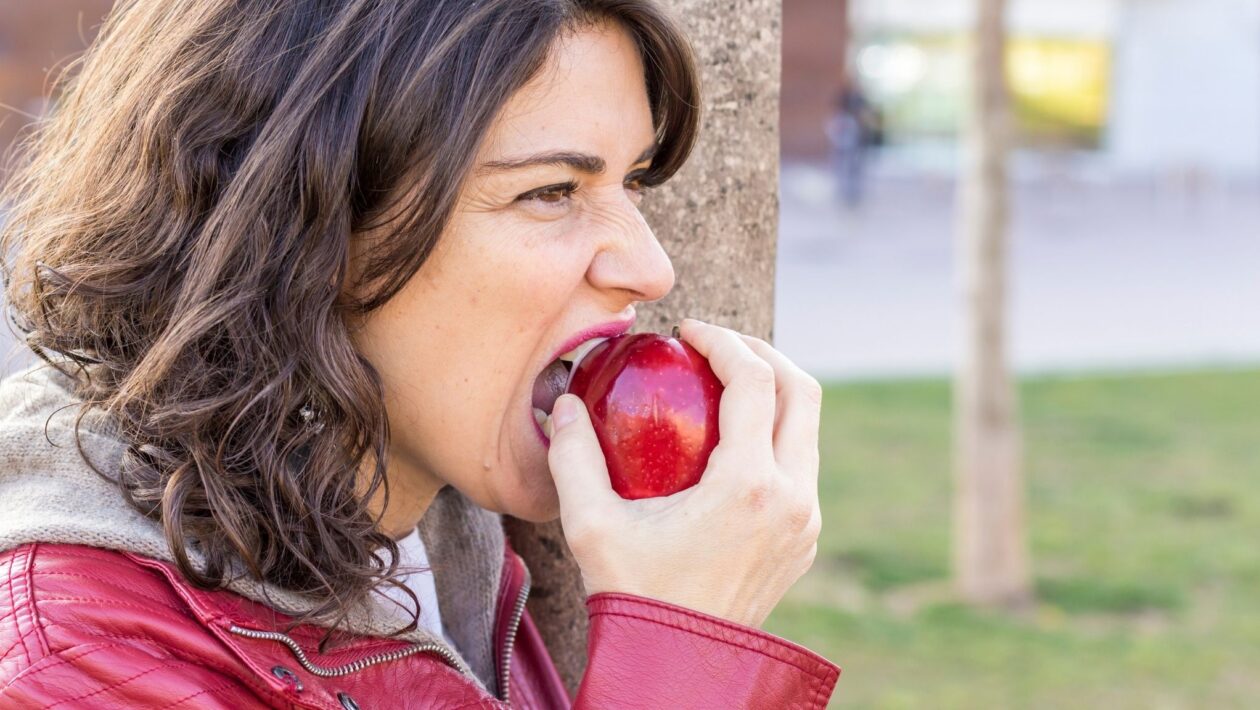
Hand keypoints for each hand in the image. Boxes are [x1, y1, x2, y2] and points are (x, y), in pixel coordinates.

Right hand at [546, 318, 822, 627]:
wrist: (679, 667)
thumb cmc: (634, 597)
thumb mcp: (591, 525)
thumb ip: (574, 456)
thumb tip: (564, 402)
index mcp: (749, 485)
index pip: (754, 380)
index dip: (722, 340)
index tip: (687, 332)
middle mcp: (792, 498)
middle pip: (801, 391)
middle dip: (760, 352)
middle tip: (714, 344)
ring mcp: (806, 520)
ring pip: (808, 428)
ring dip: (773, 391)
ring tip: (723, 382)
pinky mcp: (805, 538)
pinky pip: (801, 465)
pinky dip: (774, 433)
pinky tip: (730, 437)